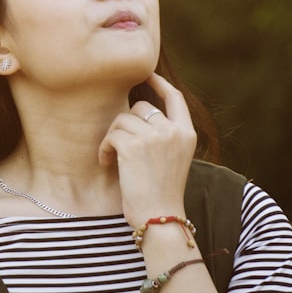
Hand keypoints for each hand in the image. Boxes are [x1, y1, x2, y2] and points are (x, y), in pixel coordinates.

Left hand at [98, 72, 196, 227]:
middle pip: (140, 107)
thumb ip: (165, 134)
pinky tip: (107, 163)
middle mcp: (173, 131)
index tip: (147, 75)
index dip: (160, 83)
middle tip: (121, 146)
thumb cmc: (162, 192)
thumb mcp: (174, 158)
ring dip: (113, 138)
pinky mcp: (134, 146)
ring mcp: (155, 137)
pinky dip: (104, 149)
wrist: (160, 218)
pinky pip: (111, 135)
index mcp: (187, 134)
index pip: (175, 97)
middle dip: (126, 124)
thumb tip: (140, 111)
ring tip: (114, 158)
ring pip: (122, 120)